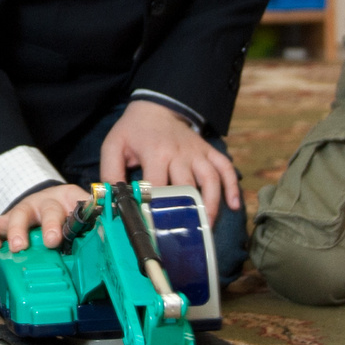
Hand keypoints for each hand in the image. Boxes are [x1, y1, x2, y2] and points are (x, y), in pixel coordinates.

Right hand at [0, 183, 91, 255]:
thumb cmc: (67, 214)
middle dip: (50, 225)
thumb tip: (112, 242)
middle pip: (48, 209)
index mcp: (70, 200)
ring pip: (19, 214)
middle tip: (52, 241)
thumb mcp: (84, 214)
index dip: (80, 217)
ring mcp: (24, 211)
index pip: (78, 204)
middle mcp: (46, 203)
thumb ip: (97, 227)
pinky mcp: (6, 221)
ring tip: (19, 248)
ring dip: (18, 231)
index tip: (94, 230)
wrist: (47, 200)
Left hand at [99, 99, 243, 224]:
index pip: (157, 186)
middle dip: (186, 212)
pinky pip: (225, 168)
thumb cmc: (133, 131)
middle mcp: (180, 154)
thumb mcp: (114, 145)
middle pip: (187, 187)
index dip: (156, 208)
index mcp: (155, 153)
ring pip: (211, 180)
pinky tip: (234, 206)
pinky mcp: (209, 151)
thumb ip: (110, 172)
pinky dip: (232, 187)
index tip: (154, 229)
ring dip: (211, 205)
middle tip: (183, 237)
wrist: (156, 107)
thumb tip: (112, 200)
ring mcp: (197, 153)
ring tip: (207, 228)